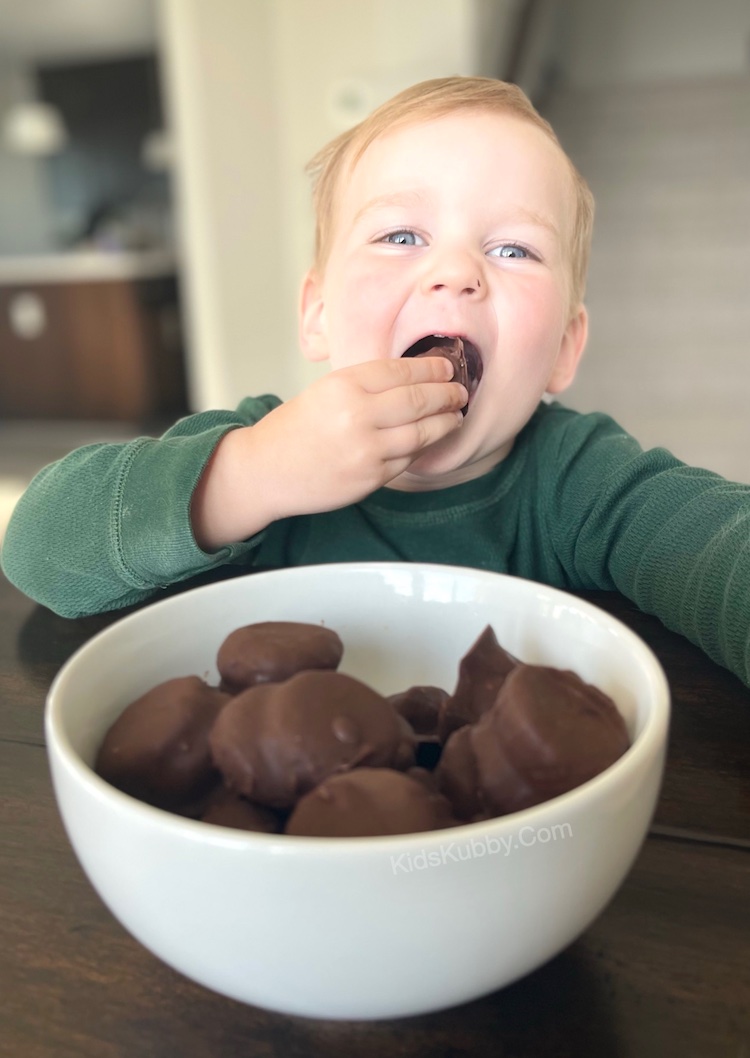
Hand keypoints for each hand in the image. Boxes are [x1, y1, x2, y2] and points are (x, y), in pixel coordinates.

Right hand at [192, 357, 466, 548]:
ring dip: (445, 422)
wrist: (267, 470)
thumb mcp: (325, 390)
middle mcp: (357, 415)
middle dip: (447, 394)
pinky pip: (408, 458)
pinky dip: (424, 447)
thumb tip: (413, 377)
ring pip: (422, 432)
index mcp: (344, 385)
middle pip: (419, 400)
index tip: (447, 368)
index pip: (401, 371)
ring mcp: (366, 449)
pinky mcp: (371, 477)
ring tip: (456, 415)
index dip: (431, 369)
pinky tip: (431, 439)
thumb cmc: (295, 429)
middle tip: (460, 392)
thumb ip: (366, 384)